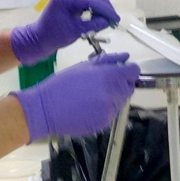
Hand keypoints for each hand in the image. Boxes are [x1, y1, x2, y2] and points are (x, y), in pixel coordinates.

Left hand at [9, 0, 120, 64]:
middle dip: (105, 6)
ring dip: (102, 6)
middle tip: (114, 19)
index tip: (115, 19)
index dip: (105, 9)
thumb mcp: (75, 31)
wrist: (39, 38)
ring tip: (109, 19)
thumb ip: (92, 24)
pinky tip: (101, 17)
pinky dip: (96, 7)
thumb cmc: (54, 35)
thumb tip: (108, 21)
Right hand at [13, 52, 139, 141]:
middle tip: (101, 84)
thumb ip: (108, 60)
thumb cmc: (62, 83)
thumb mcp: (84, 66)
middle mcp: (113, 94)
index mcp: (109, 76)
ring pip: (120, 101)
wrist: (45, 109)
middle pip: (129, 87)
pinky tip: (89, 108)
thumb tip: (126, 57)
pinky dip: (104, 110)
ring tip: (92, 97)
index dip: (128, 71)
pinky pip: (111, 114)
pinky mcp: (104, 123)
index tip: (119, 72)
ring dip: (112, 98)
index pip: (133, 72)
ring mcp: (110, 111)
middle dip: (120, 84)